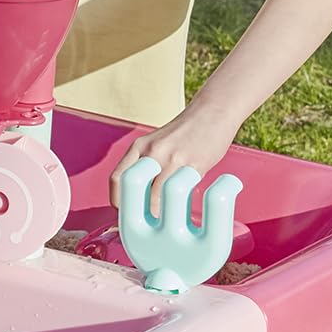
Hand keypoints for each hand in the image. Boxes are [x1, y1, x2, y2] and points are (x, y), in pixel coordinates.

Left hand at [112, 108, 236, 215]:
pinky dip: (181, 204)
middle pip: (136, 191)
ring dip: (161, 213)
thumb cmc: (185, 132)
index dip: (119, 202)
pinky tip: (184, 204)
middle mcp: (152, 152)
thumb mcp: (156, 145)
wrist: (214, 112)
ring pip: (157, 196)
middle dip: (140, 211)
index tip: (126, 214)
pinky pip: (183, 192)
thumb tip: (141, 202)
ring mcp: (173, 158)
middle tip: (148, 220)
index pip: (117, 180)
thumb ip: (146, 168)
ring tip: (167, 218)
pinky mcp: (195, 164)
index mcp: (139, 147)